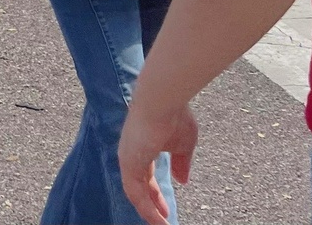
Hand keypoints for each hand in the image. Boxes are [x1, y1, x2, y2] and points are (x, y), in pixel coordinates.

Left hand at [118, 102, 198, 224]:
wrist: (163, 100)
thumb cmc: (174, 115)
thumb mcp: (183, 144)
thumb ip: (181, 162)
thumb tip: (182, 180)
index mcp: (143, 147)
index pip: (146, 177)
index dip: (156, 195)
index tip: (166, 209)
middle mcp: (132, 152)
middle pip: (139, 187)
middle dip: (151, 207)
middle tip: (163, 222)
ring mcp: (128, 156)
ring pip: (135, 193)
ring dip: (149, 212)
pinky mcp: (128, 161)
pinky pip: (134, 192)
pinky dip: (146, 209)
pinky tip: (158, 221)